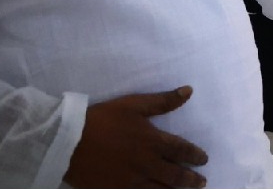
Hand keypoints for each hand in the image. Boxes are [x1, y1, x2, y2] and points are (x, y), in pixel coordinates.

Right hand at [64, 86, 207, 188]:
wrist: (68, 142)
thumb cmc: (102, 120)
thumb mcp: (134, 105)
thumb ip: (163, 101)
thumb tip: (188, 91)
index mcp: (153, 142)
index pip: (182, 151)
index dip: (195, 155)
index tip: (204, 159)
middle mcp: (147, 164)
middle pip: (175, 175)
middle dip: (191, 179)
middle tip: (202, 182)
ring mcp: (132, 181)